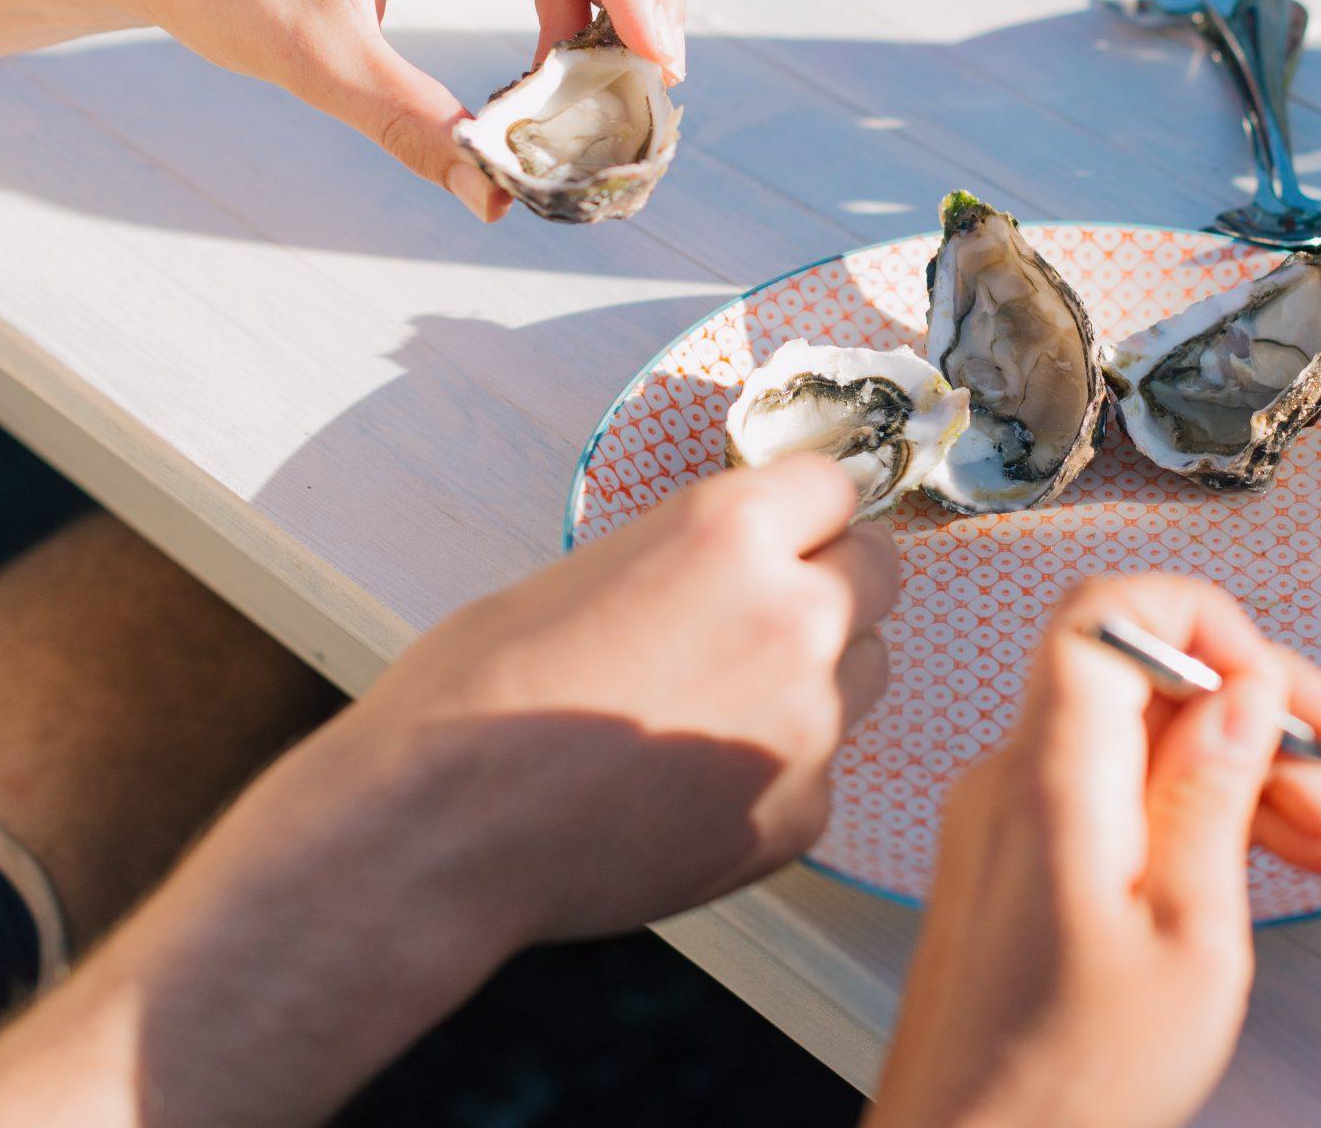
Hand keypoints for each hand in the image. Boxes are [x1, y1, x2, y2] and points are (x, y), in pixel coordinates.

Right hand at [303, 453, 896, 942]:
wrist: (441, 831)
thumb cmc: (481, 691)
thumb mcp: (586, 572)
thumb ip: (690, 561)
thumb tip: (738, 571)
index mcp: (732, 533)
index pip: (834, 489)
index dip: (803, 512)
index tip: (785, 532)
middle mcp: (795, 617)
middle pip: (878, 574)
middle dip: (831, 583)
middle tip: (757, 616)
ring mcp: (810, 725)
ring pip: (864, 675)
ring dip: (815, 677)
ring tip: (708, 706)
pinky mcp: (801, 815)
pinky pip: (818, 769)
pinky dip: (767, 771)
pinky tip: (684, 785)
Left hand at [866, 573, 1320, 1127]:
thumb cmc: (1067, 1084)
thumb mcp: (1191, 939)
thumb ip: (1214, 795)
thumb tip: (1244, 689)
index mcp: (1052, 782)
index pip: (1106, 617)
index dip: (1203, 619)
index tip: (1281, 681)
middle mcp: (1015, 780)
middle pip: (1144, 679)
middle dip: (1259, 713)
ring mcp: (1011, 819)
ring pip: (1141, 742)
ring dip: (1247, 772)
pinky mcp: (1020, 863)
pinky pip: (1116, 797)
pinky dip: (1196, 812)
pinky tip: (1279, 856)